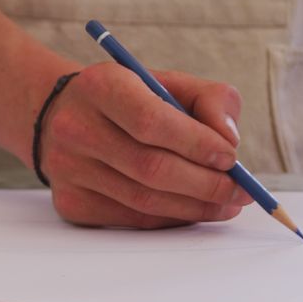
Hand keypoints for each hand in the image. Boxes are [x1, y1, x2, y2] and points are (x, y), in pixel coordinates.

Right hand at [39, 62, 253, 227]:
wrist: (62, 116)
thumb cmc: (128, 99)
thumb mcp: (168, 82)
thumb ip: (210, 100)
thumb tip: (229, 140)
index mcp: (100, 87)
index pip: (150, 121)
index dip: (197, 144)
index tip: (231, 158)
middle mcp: (75, 128)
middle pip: (150, 168)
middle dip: (205, 184)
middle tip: (240, 191)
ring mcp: (67, 169)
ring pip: (143, 200)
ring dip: (194, 207)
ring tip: (225, 203)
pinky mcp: (69, 201)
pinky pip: (130, 219)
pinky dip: (169, 218)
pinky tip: (191, 209)